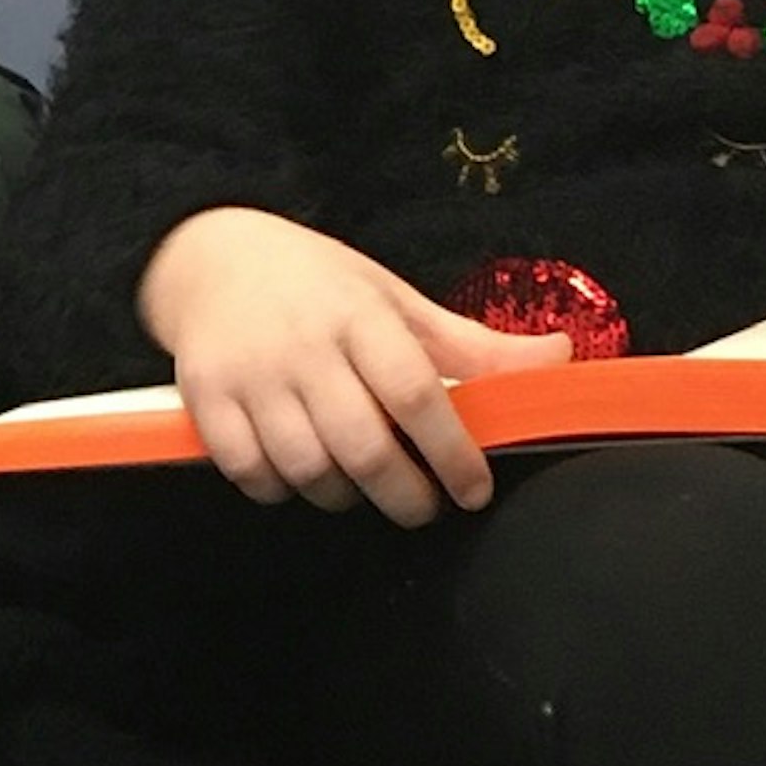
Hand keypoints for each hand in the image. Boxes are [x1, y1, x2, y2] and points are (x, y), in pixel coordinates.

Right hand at [135, 207, 540, 527]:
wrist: (210, 258)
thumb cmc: (318, 286)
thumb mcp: (395, 298)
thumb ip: (472, 343)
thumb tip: (560, 360)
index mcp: (360, 315)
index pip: (416, 393)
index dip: (452, 452)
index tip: (475, 490)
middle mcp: (304, 347)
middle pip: (364, 448)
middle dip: (405, 495)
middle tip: (425, 507)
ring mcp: (249, 376)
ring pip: (307, 471)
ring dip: (345, 496)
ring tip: (363, 486)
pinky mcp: (205, 401)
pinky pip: (250, 474)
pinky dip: (282, 490)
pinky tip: (302, 476)